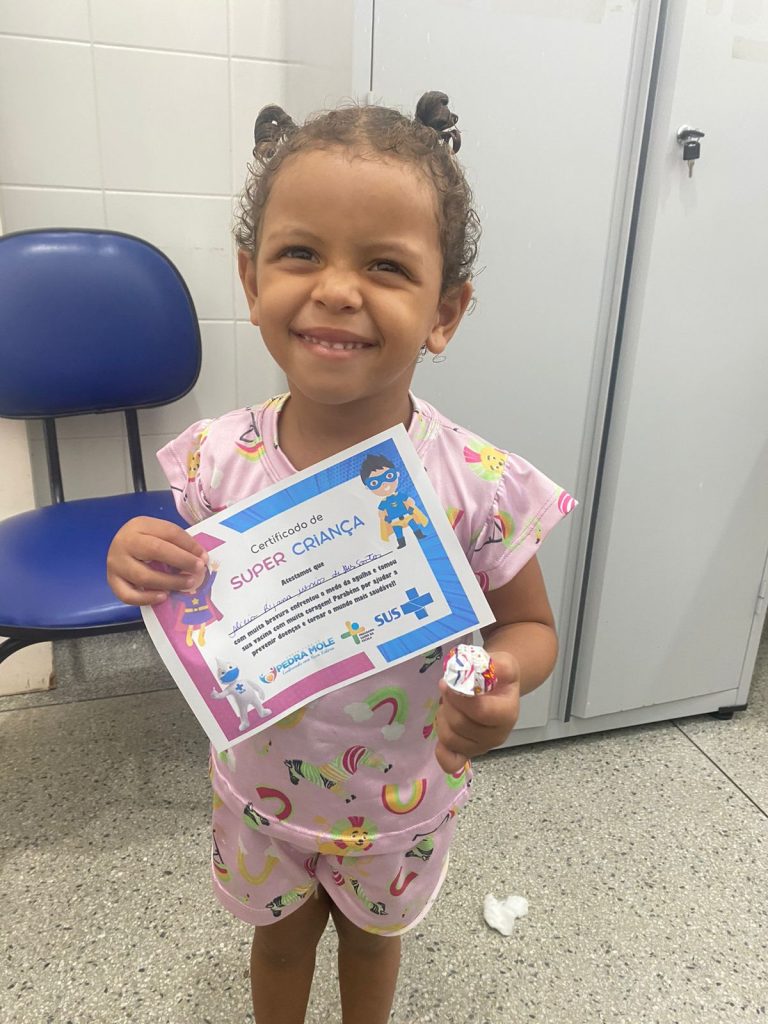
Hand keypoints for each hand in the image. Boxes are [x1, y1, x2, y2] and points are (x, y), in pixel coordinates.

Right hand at [106, 516, 207, 605]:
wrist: (118, 548)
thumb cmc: (146, 540)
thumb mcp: (159, 533)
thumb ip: (178, 542)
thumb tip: (200, 557)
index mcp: (140, 525)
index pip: (168, 532)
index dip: (188, 545)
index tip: (203, 556)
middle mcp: (124, 543)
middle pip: (154, 550)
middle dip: (181, 560)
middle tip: (198, 569)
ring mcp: (116, 564)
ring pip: (143, 576)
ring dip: (169, 582)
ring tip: (187, 584)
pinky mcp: (112, 582)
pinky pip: (128, 595)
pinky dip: (147, 598)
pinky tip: (164, 596)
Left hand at [434, 651, 521, 772]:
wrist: (500, 690)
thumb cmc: (500, 677)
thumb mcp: (503, 664)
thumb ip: (496, 665)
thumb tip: (478, 668)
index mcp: (507, 714)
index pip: (480, 712)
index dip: (459, 697)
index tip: (447, 682)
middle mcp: (497, 736)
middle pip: (461, 725)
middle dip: (448, 704)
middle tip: (447, 689)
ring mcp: (482, 748)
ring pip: (451, 739)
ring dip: (443, 718)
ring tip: (448, 704)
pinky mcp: (469, 754)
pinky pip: (451, 762)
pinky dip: (442, 750)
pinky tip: (444, 731)